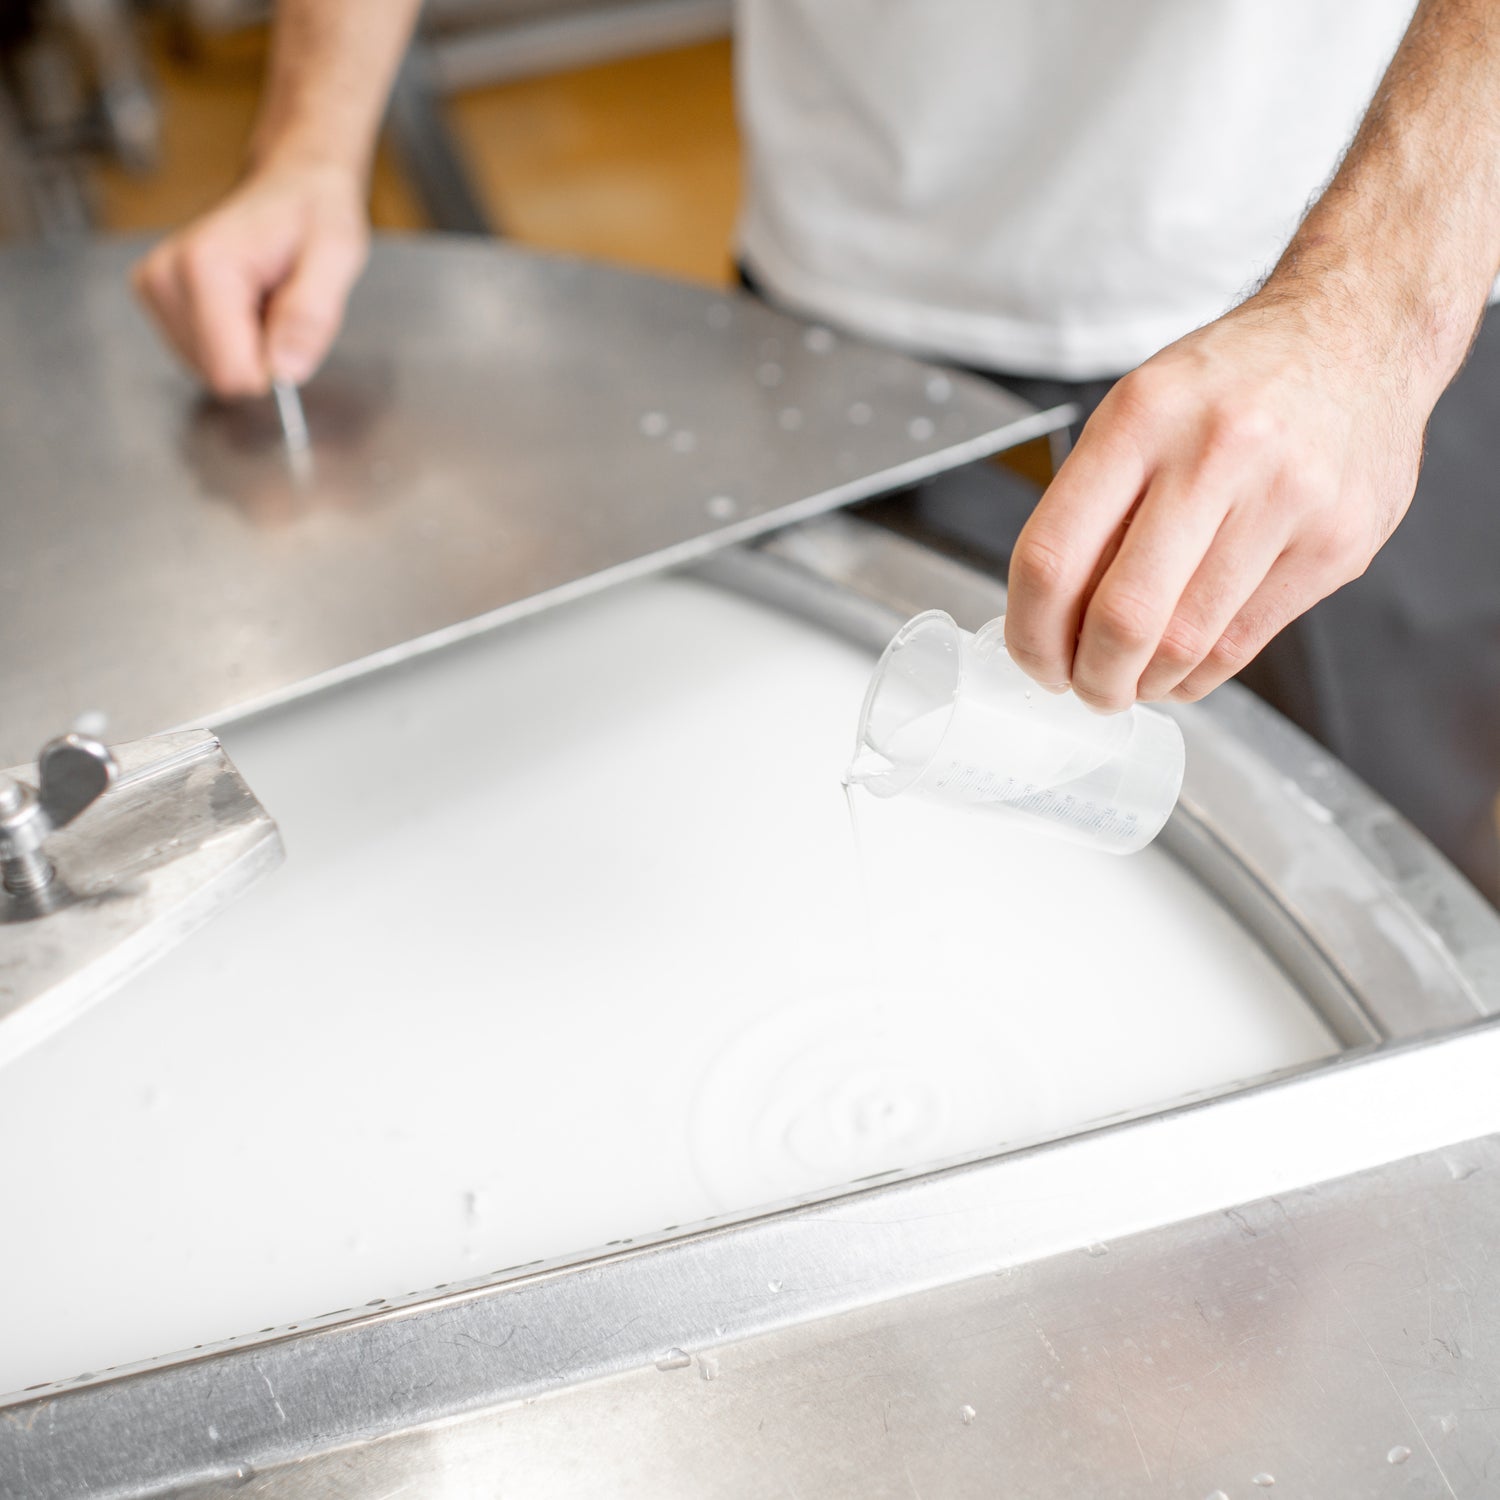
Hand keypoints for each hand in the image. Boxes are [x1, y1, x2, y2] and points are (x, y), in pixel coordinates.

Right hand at [132, 157, 368, 397]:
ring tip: (266, 298)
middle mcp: (167, 276)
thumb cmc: (315, 214)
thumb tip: (285, 372)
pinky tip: (248, 301)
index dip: (274, 367)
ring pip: (210, 368)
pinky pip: (202, 353)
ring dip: (248, 346)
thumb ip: (311, 315)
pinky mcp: (157, 295)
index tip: (291, 326)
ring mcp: (156, 286)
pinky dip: (233, 338)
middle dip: (261, 354)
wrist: (292, 183)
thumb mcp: (336, 257)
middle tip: (281, 306)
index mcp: (204, 267)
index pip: (231, 373)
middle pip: (220, 375)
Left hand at [1002, 294, 1430, 711]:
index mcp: (1142, 417)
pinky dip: (1198, 675)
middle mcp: (1216, 453)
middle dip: (1090, 677)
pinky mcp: (1337, 543)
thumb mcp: (1139, 411)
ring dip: (1143, 683)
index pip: (1052, 557)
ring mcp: (1286, 500)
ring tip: (1130, 679)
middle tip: (1083, 687)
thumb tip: (1049, 618)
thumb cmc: (1234, 381)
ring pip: (1186, 643)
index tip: (1033, 659)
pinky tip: (1181, 667)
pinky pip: (1244, 644)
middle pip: (1122, 616)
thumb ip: (1092, 507)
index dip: (1030, 633)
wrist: (1360, 331)